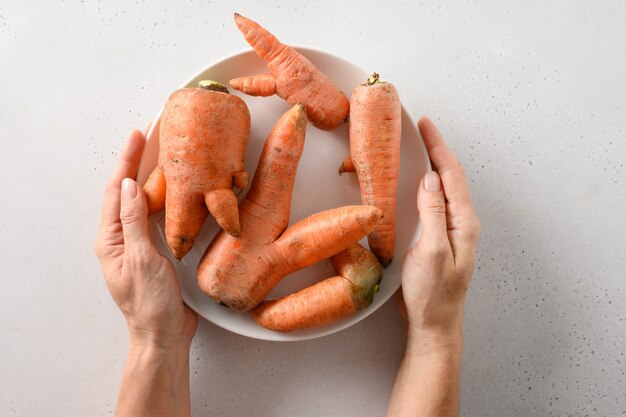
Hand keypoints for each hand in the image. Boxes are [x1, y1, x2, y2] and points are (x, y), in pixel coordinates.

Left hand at [94, 129, 197, 349]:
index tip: (138, 136)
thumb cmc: (150, 303)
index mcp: (110, 239)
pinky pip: (155, 217)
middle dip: (135, 163)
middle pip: (126, 192)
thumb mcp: (141, 259)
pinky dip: (162, 199)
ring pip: (140, 202)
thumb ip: (134, 222)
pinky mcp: (153, 250)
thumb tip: (129, 186)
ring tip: (160, 156)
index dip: (126, 161)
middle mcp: (121, 238)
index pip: (117, 191)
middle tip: (149, 137)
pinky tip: (172, 190)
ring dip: (149, 178)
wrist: (164, 333)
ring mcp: (137, 244)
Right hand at [400, 116, 480, 346]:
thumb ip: (433, 213)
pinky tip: (417, 182)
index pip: (451, 175)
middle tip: (420, 129)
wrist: (434, 324)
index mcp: (464, 222)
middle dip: (437, 149)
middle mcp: (462, 222)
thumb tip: (430, 178)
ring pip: (444, 188)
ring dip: (433, 164)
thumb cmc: (433, 294)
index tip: (425, 124)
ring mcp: (452, 230)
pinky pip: (436, 202)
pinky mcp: (441, 237)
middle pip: (451, 177)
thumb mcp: (430, 252)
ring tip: (419, 146)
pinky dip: (427, 184)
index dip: (438, 147)